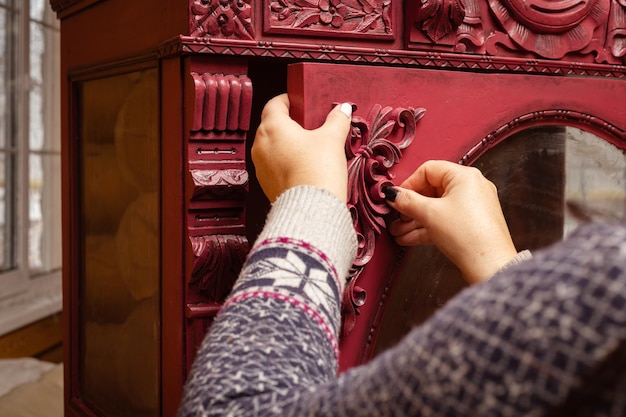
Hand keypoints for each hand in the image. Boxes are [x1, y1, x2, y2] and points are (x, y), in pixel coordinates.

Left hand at [251, 94, 352, 202]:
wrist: (310, 210)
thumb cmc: (317, 171)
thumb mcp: (332, 140)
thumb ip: (337, 120)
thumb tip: (342, 110)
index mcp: (272, 127)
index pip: (274, 104)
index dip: (287, 100)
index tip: (299, 101)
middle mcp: (260, 145)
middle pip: (272, 125)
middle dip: (289, 123)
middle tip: (309, 124)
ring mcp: (261, 166)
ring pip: (272, 146)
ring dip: (287, 143)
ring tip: (309, 147)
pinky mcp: (266, 183)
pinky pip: (274, 165)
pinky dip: (286, 161)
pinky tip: (304, 166)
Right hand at [386, 160, 517, 283]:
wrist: (489, 266)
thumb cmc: (466, 235)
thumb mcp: (429, 214)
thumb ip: (407, 201)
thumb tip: (392, 194)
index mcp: (464, 176)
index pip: (429, 170)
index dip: (409, 184)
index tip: (396, 198)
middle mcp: (471, 188)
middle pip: (431, 190)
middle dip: (410, 206)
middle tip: (395, 217)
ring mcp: (472, 207)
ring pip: (436, 208)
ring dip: (415, 220)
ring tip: (398, 232)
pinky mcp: (471, 224)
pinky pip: (444, 220)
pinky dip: (427, 227)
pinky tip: (409, 238)